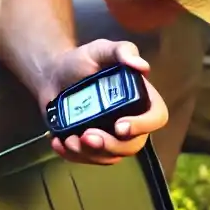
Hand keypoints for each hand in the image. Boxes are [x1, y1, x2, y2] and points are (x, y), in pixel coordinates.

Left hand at [39, 39, 169, 164]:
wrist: (53, 74)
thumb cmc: (82, 60)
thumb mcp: (101, 50)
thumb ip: (122, 51)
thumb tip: (142, 66)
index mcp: (139, 98)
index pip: (156, 117)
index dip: (144, 125)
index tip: (120, 125)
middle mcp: (130, 120)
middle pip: (133, 145)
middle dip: (111, 146)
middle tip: (87, 136)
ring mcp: (110, 135)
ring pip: (110, 156)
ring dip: (90, 154)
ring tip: (69, 139)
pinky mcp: (90, 145)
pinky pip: (89, 159)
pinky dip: (74, 156)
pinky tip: (59, 143)